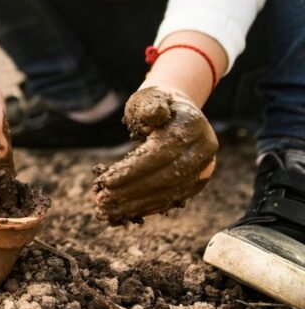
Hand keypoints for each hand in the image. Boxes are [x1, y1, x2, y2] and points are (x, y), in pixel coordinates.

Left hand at [93, 86, 217, 224]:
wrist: (177, 110)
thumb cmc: (155, 102)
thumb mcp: (150, 97)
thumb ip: (151, 104)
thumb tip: (154, 115)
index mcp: (192, 125)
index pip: (161, 154)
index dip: (133, 170)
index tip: (105, 181)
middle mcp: (203, 149)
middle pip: (166, 177)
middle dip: (132, 191)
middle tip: (102, 200)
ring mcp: (204, 167)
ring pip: (169, 192)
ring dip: (138, 203)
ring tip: (109, 210)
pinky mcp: (198, 181)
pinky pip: (173, 198)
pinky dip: (149, 206)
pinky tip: (126, 212)